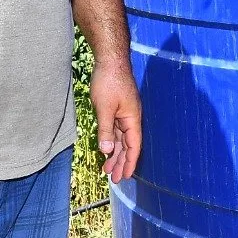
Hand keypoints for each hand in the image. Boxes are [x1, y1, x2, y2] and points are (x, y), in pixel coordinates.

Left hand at [88, 60, 141, 182]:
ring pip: (120, 139)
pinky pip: (115, 130)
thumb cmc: (109, 81)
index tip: (123, 177)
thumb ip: (105, 130)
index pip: (133, 147)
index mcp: (132, 119)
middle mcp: (130, 118)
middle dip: (121, 162)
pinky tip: (106, 149)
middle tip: (114, 178)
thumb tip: (106, 151)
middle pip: (127, 145)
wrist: (110, 59)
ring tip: (107, 168)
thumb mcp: (104, 108)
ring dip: (114, 153)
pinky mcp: (116, 109)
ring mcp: (124, 113)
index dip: (129, 163)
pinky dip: (111, 141)